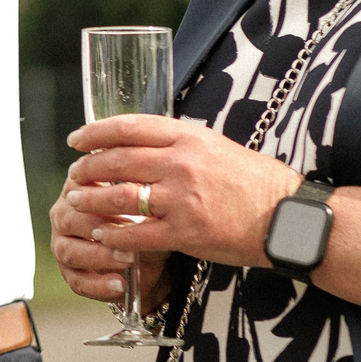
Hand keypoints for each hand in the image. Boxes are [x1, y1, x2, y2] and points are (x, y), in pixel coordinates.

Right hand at [48, 190, 171, 312]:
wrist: (150, 259)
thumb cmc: (143, 223)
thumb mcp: (143, 210)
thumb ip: (136, 207)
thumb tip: (138, 211)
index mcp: (78, 189)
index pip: (78, 190)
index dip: (98, 199)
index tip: (125, 206)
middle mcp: (63, 213)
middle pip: (68, 220)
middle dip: (98, 230)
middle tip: (126, 237)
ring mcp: (62, 243)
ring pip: (68, 251)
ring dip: (99, 257)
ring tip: (127, 261)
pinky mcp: (68, 272)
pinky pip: (77, 281)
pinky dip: (98, 285)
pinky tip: (119, 285)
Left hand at [60, 115, 301, 271]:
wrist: (287, 218)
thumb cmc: (255, 183)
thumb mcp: (217, 146)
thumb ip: (180, 144)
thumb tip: (141, 144)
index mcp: (190, 136)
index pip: (130, 126)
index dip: (96, 132)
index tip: (77, 138)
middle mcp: (182, 163)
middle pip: (118, 160)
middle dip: (87, 167)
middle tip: (73, 174)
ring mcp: (182, 199)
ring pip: (121, 196)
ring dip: (92, 200)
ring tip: (77, 203)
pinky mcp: (186, 233)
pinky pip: (138, 233)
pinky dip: (114, 234)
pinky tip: (102, 234)